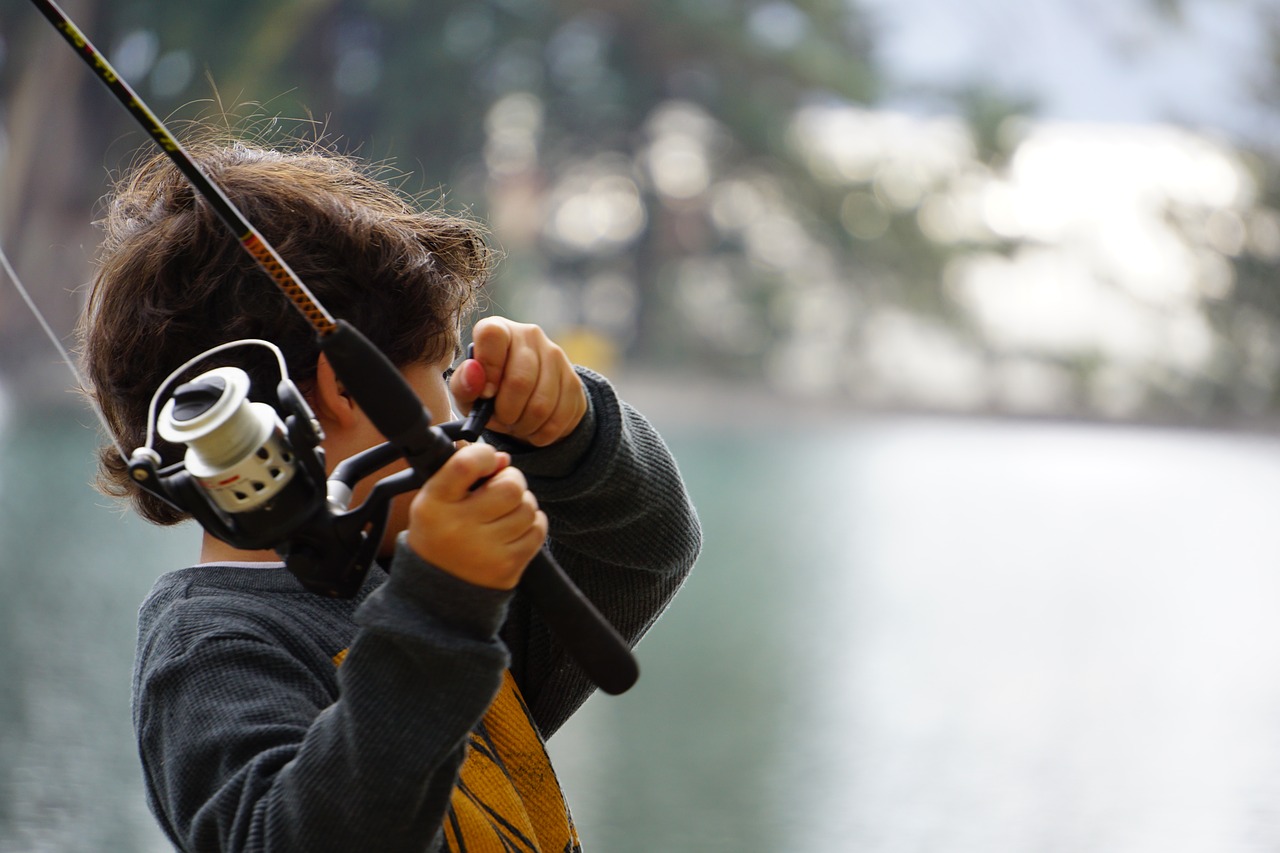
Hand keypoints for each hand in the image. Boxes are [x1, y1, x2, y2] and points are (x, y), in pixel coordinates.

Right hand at [405, 443, 546, 589]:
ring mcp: (485, 551)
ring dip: (522, 504)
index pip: (465, 465)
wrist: (438, 589)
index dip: (484, 454)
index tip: (487, 460)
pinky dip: (532, 523)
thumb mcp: (436, 497)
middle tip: (501, 488)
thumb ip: (465, 471)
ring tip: (505, 512)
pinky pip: (538, 530)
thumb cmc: (441, 531)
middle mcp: (458, 528)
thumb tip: (504, 459)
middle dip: (512, 480)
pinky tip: (515, 528)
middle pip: (510, 487)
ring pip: (528, 508)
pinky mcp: (508, 567)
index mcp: (434, 505)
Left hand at [450, 317, 586, 446]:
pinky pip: (559, 418)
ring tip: (516, 424)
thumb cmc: (488, 392)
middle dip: (507, 412)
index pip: (492, 335)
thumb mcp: (468, 393)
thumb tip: (474, 372)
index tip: (486, 394)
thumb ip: (463, 384)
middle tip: (501, 419)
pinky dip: (541, 433)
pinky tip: (533, 428)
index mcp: (499, 330)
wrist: (525, 401)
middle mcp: (529, 335)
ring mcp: (556, 356)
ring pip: (542, 405)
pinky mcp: (574, 381)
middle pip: (520, 380)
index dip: (488, 368)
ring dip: (524, 426)